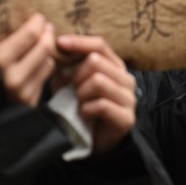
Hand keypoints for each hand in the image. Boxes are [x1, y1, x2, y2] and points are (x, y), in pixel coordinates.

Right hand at [0, 12, 56, 105]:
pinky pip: (46, 76)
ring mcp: (24, 92)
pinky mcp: (30, 102)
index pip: (30, 34)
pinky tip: (37, 61)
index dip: (37, 22)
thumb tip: (26, 18)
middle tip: (46, 26)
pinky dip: (44, 65)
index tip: (37, 17)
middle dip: (47, 33)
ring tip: (41, 42)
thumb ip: (5, 38)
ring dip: (47, 50)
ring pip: (49, 61)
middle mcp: (14, 78)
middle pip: (44, 46)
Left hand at [54, 35, 136, 154]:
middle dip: (76, 75)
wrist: (89, 142)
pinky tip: (84, 115)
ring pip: (98, 81)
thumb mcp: (69, 83)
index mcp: (114, 66)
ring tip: (78, 103)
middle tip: (71, 90)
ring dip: (81, 93)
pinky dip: (86, 110)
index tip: (59, 43)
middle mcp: (126, 79)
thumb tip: (57, 45)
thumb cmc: (79, 108)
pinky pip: (101, 105)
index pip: (99, 45)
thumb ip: (65, 65)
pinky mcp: (127, 118)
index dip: (79, 42)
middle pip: (96, 61)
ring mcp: (129, 98)